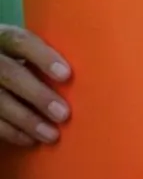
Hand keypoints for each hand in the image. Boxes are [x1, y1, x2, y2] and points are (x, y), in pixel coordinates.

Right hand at [0, 24, 70, 146]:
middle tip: (64, 114)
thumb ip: (49, 62)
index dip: (42, 57)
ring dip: (26, 119)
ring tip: (52, 135)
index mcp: (4, 38)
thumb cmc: (27, 66)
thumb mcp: (32, 56)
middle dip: (37, 94)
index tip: (66, 75)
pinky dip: (11, 131)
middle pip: (8, 72)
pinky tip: (30, 140)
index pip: (20, 41)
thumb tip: (98, 77)